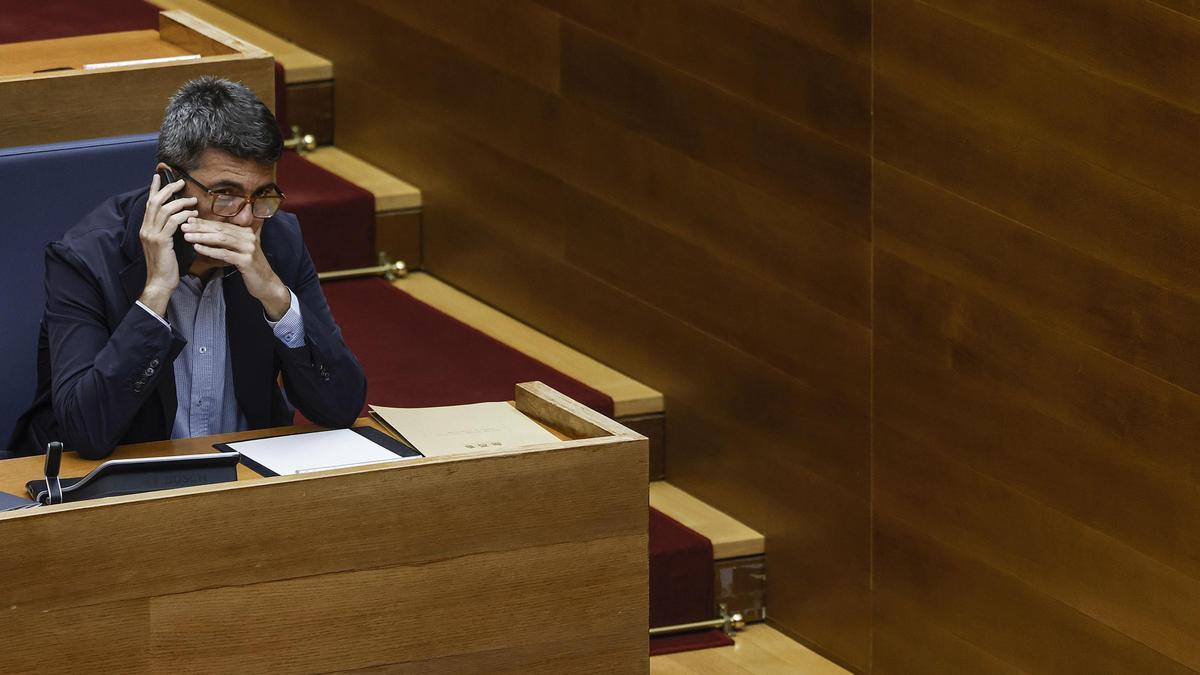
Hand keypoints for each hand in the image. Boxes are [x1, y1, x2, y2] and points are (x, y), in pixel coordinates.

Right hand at [139, 173, 197, 316]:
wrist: (160, 282)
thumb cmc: (166, 265)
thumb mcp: (165, 244)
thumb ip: (167, 230)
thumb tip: (178, 218)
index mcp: (146, 228)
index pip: (149, 204)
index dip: (154, 189)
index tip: (158, 176)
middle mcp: (146, 229)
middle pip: (155, 201)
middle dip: (167, 189)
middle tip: (180, 182)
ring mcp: (152, 234)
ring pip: (165, 210)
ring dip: (180, 202)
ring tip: (193, 201)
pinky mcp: (161, 241)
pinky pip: (173, 222)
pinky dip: (184, 216)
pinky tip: (193, 215)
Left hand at [181, 217, 290, 319]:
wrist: (267, 284)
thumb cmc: (252, 268)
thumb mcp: (244, 250)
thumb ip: (233, 239)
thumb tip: (216, 231)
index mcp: (247, 232)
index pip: (222, 224)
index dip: (205, 222)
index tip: (189, 219)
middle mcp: (249, 237)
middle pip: (220, 229)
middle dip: (200, 227)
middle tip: (184, 225)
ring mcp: (249, 248)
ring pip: (221, 239)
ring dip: (202, 237)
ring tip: (187, 235)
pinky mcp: (246, 260)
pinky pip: (224, 253)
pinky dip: (209, 250)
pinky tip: (197, 248)